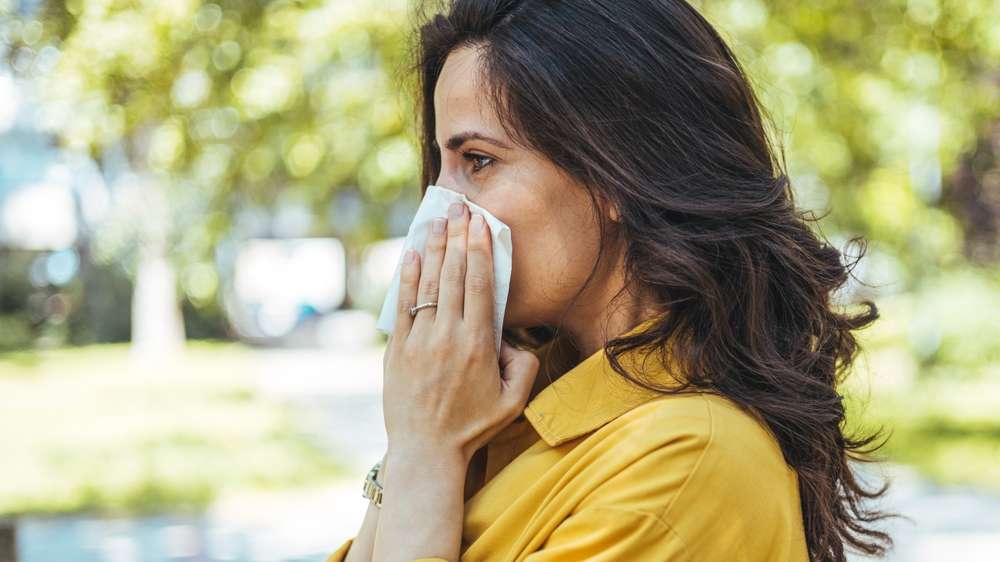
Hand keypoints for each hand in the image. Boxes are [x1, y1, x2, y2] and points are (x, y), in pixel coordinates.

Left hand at [382, 201, 538, 464]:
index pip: (480, 285)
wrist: (426, 451)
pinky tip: (411, 253)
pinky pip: (402, 305)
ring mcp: (419, 341)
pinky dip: (406, 277)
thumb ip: (526, 367)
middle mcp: (447, 336)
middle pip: (454, 275)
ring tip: (438, 218)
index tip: (482, 223)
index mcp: (478, 345)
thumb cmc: (473, 426)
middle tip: (461, 207)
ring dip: (434, 248)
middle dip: (458, 237)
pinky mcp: (396, 349)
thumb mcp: (514, 402)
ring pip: (427, 284)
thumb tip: (517, 338)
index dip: (480, 250)